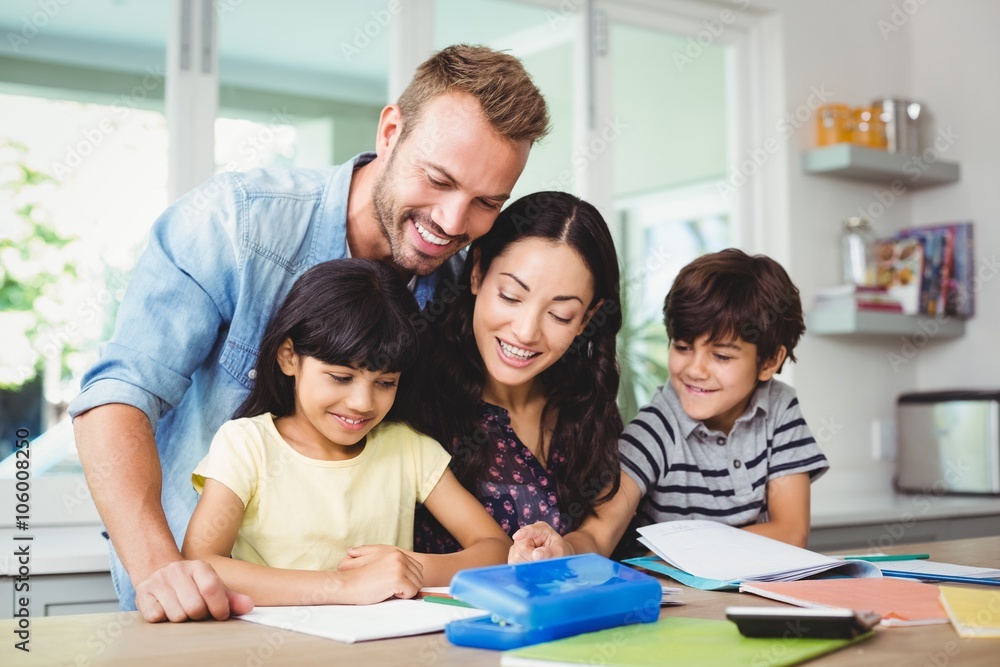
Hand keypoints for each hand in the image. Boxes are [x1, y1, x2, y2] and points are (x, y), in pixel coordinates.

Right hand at [134, 560, 253, 622]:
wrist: (157, 571)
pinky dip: (162, 619)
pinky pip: (156, 616)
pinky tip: (165, 609)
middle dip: (199, 616)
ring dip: (181, 619)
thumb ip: (231, 598)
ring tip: (181, 610)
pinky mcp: (142, 593)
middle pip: (194, 607)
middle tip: (197, 612)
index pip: (212, 588)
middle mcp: (177, 570)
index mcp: (199, 567)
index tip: (220, 615)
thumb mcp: (212, 586)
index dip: (219, 607)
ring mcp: (158, 581)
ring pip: (176, 615)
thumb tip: (247, 607)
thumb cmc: (191, 584)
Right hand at [336, 545, 423, 603]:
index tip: (394, 582)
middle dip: (408, 585)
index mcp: (396, 552)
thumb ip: (389, 559)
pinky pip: (412, 592)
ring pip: (417, 585)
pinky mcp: (398, 578)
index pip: (417, 568)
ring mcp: (399, 567)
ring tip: (388, 589)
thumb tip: (403, 568)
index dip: (408, 579)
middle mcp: (400, 556)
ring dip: (405, 591)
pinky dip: (403, 596)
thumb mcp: (375, 561)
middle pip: (419, 576)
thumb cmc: (360, 577)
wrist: (347, 584)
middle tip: (390, 587)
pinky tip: (388, 592)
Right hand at [509, 522, 571, 563]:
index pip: (530, 530)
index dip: (523, 533)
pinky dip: (522, 568)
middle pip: (521, 549)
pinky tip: (531, 566)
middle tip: (542, 561)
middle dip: (531, 559)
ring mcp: (518, 544)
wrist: (556, 555)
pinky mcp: (514, 554)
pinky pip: (513, 563)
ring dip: (528, 564)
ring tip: (538, 563)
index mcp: (540, 528)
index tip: (516, 536)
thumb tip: (536, 555)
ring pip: (516, 557)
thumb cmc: (559, 551)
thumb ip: (550, 552)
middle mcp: (527, 535)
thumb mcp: (559, 550)